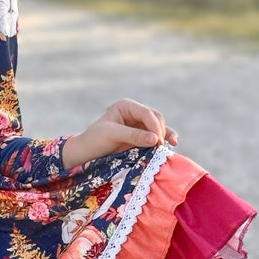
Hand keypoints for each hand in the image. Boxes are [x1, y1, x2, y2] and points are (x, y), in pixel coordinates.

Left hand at [62, 97, 177, 167]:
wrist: (87, 153)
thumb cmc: (95, 140)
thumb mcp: (112, 135)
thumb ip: (133, 136)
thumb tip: (155, 139)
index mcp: (126, 106)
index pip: (147, 113)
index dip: (154, 126)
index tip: (157, 141)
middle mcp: (135, 113)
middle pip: (156, 119)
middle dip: (160, 131)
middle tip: (159, 146)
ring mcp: (139, 125)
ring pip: (159, 127)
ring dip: (165, 135)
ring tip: (170, 144)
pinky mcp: (141, 136)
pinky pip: (157, 136)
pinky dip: (164, 139)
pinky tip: (172, 144)